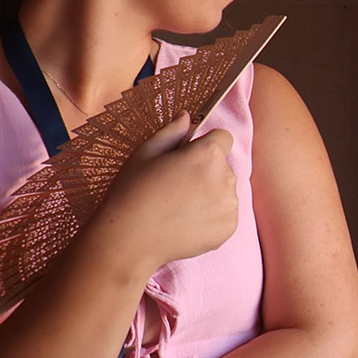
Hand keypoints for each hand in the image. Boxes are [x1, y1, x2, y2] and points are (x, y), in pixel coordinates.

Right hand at [97, 115, 239, 270]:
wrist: (128, 240)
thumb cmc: (132, 192)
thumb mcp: (146, 153)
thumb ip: (172, 131)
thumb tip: (186, 117)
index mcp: (208, 154)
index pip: (223, 137)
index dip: (205, 144)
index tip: (189, 156)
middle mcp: (225, 178)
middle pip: (223, 165)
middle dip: (206, 170)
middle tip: (175, 185)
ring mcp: (229, 205)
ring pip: (225, 190)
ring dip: (209, 193)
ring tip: (178, 206)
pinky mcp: (228, 228)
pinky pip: (225, 214)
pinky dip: (211, 216)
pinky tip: (185, 221)